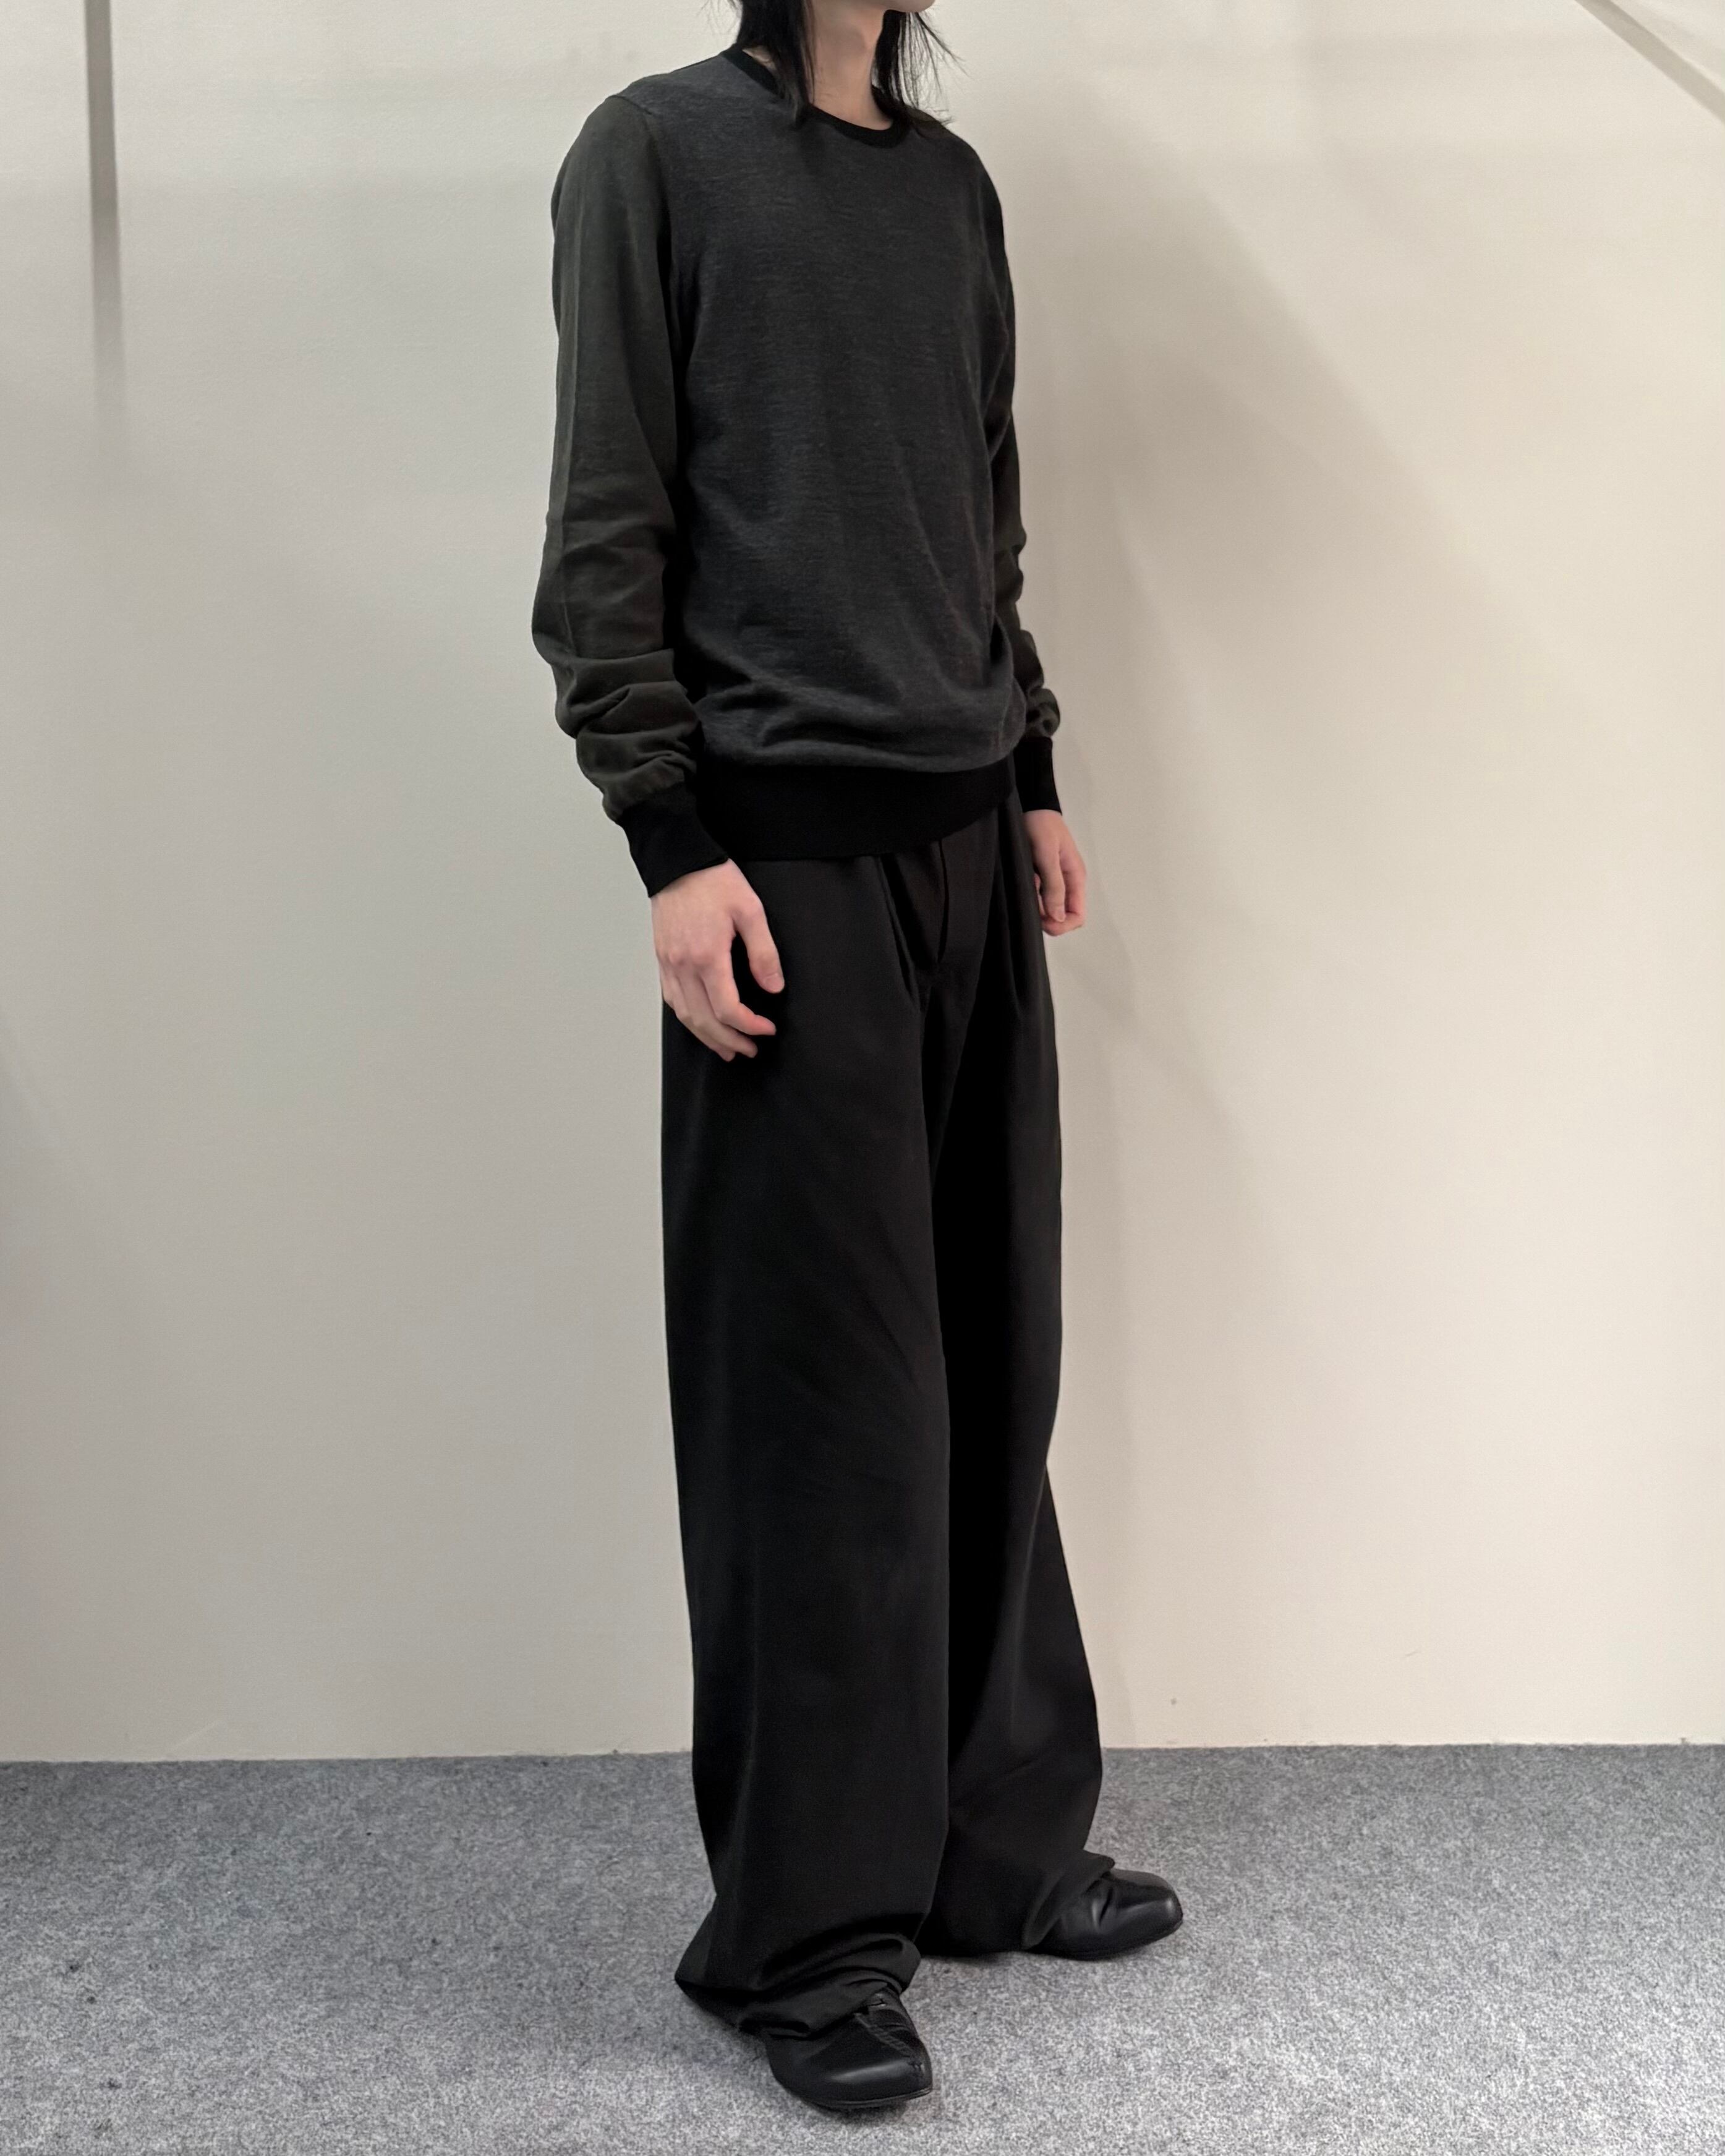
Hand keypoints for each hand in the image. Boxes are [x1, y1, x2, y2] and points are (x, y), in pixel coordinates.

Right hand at [651, 860, 783, 1059]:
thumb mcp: (750, 910)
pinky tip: (701, 1024)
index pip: (728, 1009)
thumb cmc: (714, 881)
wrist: (677, 861)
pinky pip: (672, 1000)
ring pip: (685, 1016)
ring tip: (727, 1049)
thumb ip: (763, 952)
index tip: (767, 1029)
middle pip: (705, 1020)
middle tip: (750, 1050)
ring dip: (707, 1037)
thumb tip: (774, 988)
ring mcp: (669, 964)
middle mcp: (684, 966)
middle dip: (730, 1041)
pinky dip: (688, 1019)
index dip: (750, 1026)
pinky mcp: (662, 959)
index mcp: (708, 956)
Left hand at [1024, 809, 1086, 934]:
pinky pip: (1039, 898)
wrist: (1032, 807)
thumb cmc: (1041, 825)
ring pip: (1049, 909)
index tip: (1042, 919)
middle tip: (1030, 896)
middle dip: (1046, 915)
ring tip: (1028, 882)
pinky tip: (1025, 880)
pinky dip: (1031, 895)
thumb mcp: (1047, 854)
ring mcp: (1056, 882)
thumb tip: (1058, 917)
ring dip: (1036, 904)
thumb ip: (1054, 885)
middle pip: (1063, 917)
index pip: (1077, 916)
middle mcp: (1068, 884)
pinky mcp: (1043, 879)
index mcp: (1076, 878)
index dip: (1062, 925)